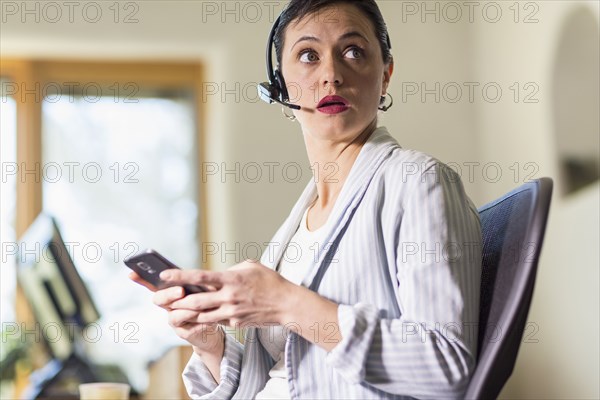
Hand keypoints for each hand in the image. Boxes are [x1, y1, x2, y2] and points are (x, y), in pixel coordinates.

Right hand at [128, 272, 223, 354]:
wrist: (216, 323)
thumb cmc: (207, 300)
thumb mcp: (202, 287)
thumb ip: (194, 282)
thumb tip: (190, 276)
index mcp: (171, 291)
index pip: (153, 284)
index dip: (142, 279)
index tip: (132, 273)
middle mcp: (169, 306)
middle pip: (159, 300)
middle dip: (168, 294)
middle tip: (180, 291)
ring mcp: (174, 321)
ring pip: (173, 316)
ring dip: (186, 309)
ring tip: (199, 306)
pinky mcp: (184, 333)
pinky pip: (188, 326)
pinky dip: (197, 320)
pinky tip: (207, 316)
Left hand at [159, 260, 296, 328]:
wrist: (286, 304)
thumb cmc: (269, 281)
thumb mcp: (250, 266)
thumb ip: (231, 270)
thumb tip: (218, 275)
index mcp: (231, 279)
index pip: (200, 277)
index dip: (180, 276)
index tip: (164, 274)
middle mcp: (229, 297)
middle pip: (195, 302)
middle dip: (177, 302)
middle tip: (163, 300)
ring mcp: (231, 313)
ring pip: (201, 316)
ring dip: (185, 314)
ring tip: (173, 311)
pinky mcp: (234, 324)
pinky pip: (214, 321)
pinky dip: (203, 319)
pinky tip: (194, 317)